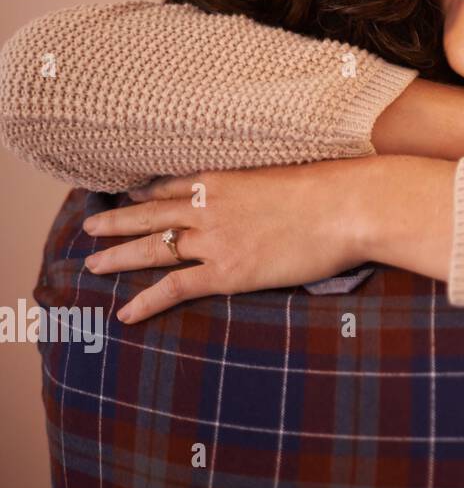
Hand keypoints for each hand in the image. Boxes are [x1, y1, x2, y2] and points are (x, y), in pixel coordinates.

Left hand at [81, 160, 375, 323]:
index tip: (131, 195)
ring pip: (151, 249)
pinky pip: (174, 288)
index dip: (147, 192)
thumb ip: (266, 184)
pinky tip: (125, 315)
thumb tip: (274, 192)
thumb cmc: (334, 188)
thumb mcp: (291, 173)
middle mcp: (208, 206)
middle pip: (149, 214)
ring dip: (118, 257)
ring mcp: (214, 240)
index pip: (171, 183)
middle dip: (116, 221)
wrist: (348, 207)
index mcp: (224, 177)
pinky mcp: (226, 273)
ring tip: (92, 264)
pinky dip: (146, 302)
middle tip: (91, 227)